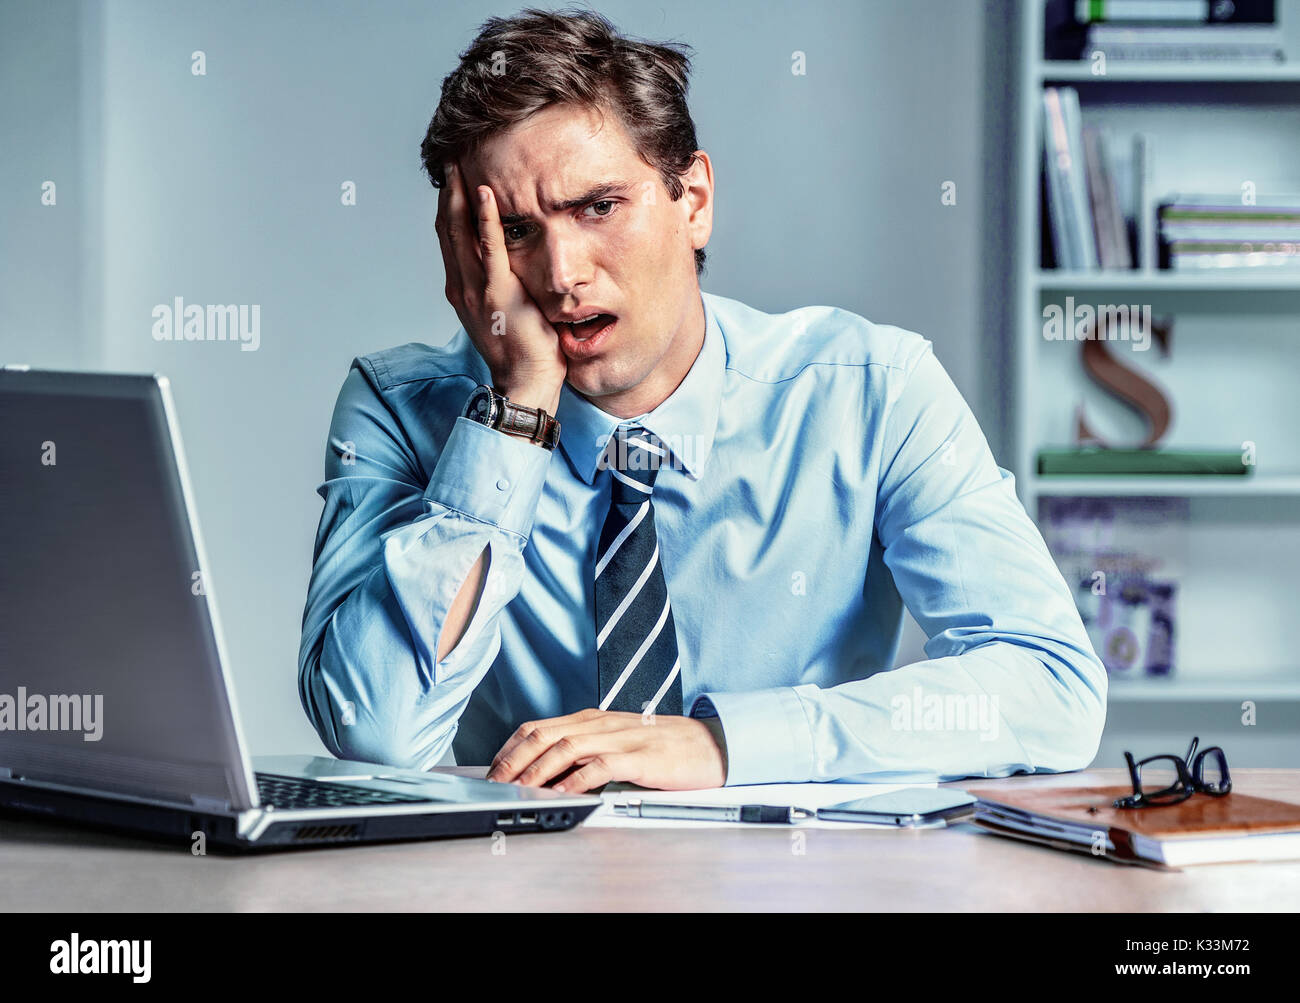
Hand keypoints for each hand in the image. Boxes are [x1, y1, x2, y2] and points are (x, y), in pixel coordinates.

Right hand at [435, 160, 565, 410]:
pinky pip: (490, 248)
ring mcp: (476, 289)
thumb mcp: (505, 309)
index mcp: (462, 289)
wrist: (525, 382)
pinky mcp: (498, 292)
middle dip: (448, 192)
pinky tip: (485, 193)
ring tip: (460, 164)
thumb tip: (511, 260)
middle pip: (447, 228)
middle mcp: (461, 286)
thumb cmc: (523, 349)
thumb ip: (501, 282)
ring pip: (460, 232)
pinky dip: (485, 218)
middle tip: (449, 158)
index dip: (448, 206)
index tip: (451, 178)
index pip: (449, 238)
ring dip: (459, 195)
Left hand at [485, 708, 727, 792]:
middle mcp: (600, 724)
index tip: (492, 769)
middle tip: (495, 782)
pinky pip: (599, 766)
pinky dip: (575, 780)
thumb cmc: (661, 746)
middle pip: (543, 735)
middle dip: (513, 760)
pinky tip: (562, 793)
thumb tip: (546, 771)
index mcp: (591, 719)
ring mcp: (618, 738)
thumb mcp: (615, 741)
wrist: (707, 744)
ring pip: (565, 748)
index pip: (537, 726)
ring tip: (519, 788)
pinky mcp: (638, 757)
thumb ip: (584, 751)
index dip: (509, 748)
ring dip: (536, 770)